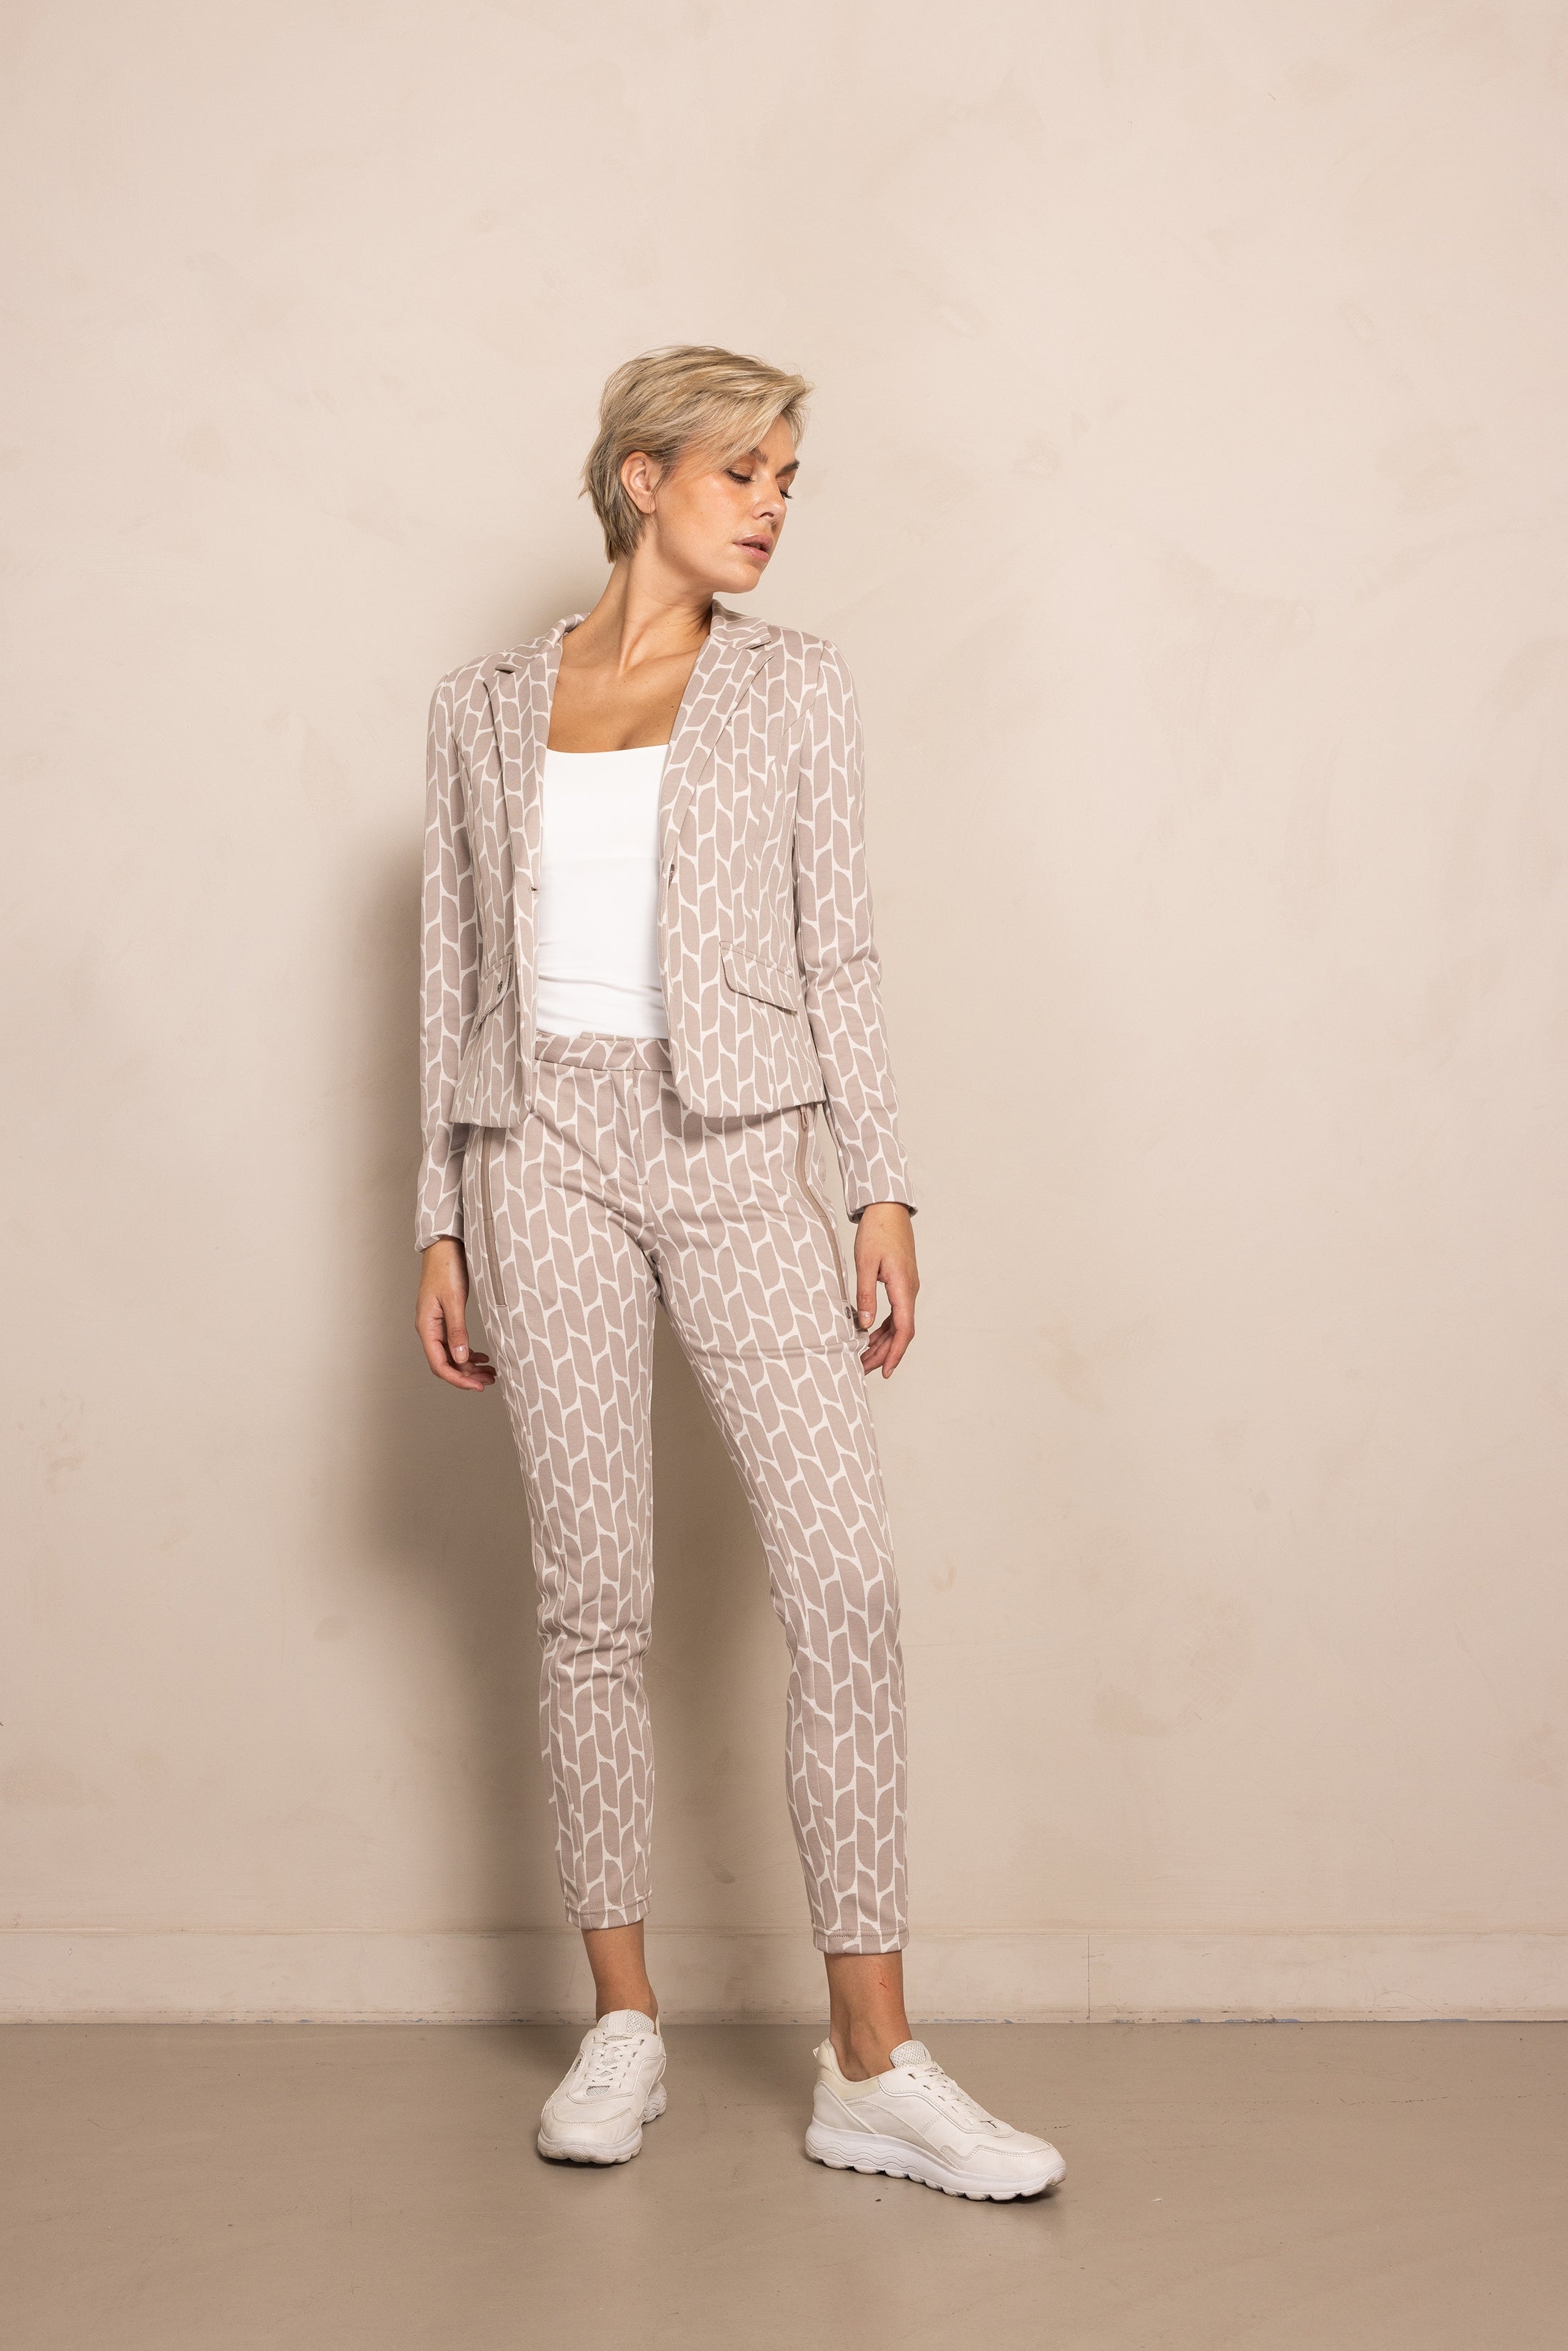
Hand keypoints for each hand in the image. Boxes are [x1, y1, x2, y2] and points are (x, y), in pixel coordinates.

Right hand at [415, 1238, 496, 1391]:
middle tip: (489, 1381)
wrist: (444, 1246)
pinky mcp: (445, 1317)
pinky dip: (468, 1352)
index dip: (457, 1379)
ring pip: (451, 1354)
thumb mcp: (454, 1300)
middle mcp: (429, 1328)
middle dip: (466, 1375)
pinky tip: (482, 1356)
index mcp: (426, 1326)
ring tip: (490, 1372)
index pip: (439, 1364)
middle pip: (445, 1363)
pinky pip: (455, 1342)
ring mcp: (436, 1324)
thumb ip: (457, 1330)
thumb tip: (461, 1358)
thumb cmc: (446, 1267)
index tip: (476, 1386)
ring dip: (469, 1365)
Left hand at [853, 1203, 918, 1378]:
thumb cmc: (877, 1231)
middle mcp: (910, 1291)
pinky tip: (869, 1335)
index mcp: (904, 1287)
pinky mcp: (901, 1283)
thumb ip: (865, 1295)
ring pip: (898, 1323)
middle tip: (864, 1369)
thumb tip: (864, 1325)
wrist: (888, 1209)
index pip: (904, 1329)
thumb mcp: (865, 1263)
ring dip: (883, 1342)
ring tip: (864, 1357)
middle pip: (901, 1332)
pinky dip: (883, 1327)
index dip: (894, 1353)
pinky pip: (895, 1313)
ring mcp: (907, 1288)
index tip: (885, 1371)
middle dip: (884, 1353)